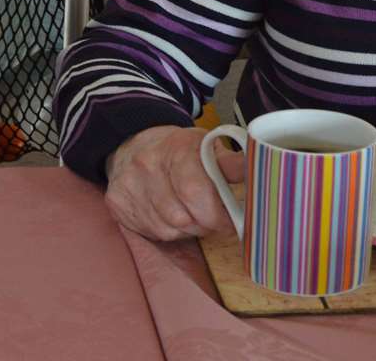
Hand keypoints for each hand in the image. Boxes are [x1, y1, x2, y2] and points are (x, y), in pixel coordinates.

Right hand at [104, 125, 243, 241]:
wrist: (134, 144)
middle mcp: (148, 164)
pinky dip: (166, 230)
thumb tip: (259, 169)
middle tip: (212, 218)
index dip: (219, 214)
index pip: (196, 193)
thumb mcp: (208, 148)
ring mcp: (129, 185)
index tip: (231, 219)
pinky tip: (168, 214)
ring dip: (187, 228)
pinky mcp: (116, 203)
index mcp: (177, 148)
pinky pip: (151, 232)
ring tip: (188, 211)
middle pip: (184, 217)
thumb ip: (233, 164)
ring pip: (169, 229)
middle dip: (205, 224)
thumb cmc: (179, 151)